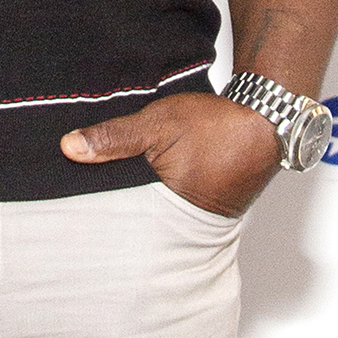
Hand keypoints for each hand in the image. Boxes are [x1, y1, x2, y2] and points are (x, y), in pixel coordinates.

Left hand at [59, 92, 280, 216]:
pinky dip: (163, 193)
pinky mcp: (212, 205)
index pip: (119, 215)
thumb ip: (112, 137)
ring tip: (118, 184)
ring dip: (141, 199)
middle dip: (117, 206)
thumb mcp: (157, 124)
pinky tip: (152, 177)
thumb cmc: (218, 122)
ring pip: (156, 212)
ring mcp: (201, 215)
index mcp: (168, 207)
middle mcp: (185, 220)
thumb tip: (69, 147)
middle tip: (89, 196)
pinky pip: (176, 204)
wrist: (268, 117)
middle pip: (137, 218)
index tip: (75, 200)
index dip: (99, 204)